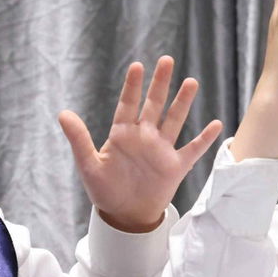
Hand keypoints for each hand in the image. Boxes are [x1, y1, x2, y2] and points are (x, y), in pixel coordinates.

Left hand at [58, 56, 223, 232]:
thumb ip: (79, 139)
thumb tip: (62, 113)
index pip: (128, 104)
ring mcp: (162, 150)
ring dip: (182, 102)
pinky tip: (215, 124)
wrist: (125, 216)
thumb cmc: (104, 190)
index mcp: (122, 135)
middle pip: (154, 105)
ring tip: (191, 82)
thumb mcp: (88, 165)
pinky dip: (204, 138)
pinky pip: (192, 149)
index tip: (137, 66)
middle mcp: (144, 137)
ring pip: (174, 120)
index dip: (133, 86)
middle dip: (160, 83)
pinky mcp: (176, 166)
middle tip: (167, 60)